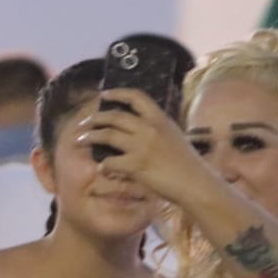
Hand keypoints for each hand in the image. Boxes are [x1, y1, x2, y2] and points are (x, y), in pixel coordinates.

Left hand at [77, 89, 214, 206]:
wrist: (196, 184)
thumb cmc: (188, 164)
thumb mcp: (175, 136)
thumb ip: (158, 129)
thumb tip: (139, 126)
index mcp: (160, 119)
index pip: (136, 97)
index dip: (117, 93)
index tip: (104, 94)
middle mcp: (149, 129)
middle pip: (115, 116)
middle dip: (96, 118)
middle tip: (85, 123)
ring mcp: (142, 147)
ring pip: (107, 135)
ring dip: (91, 137)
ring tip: (81, 140)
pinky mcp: (137, 166)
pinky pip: (110, 162)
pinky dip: (103, 165)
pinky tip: (101, 168)